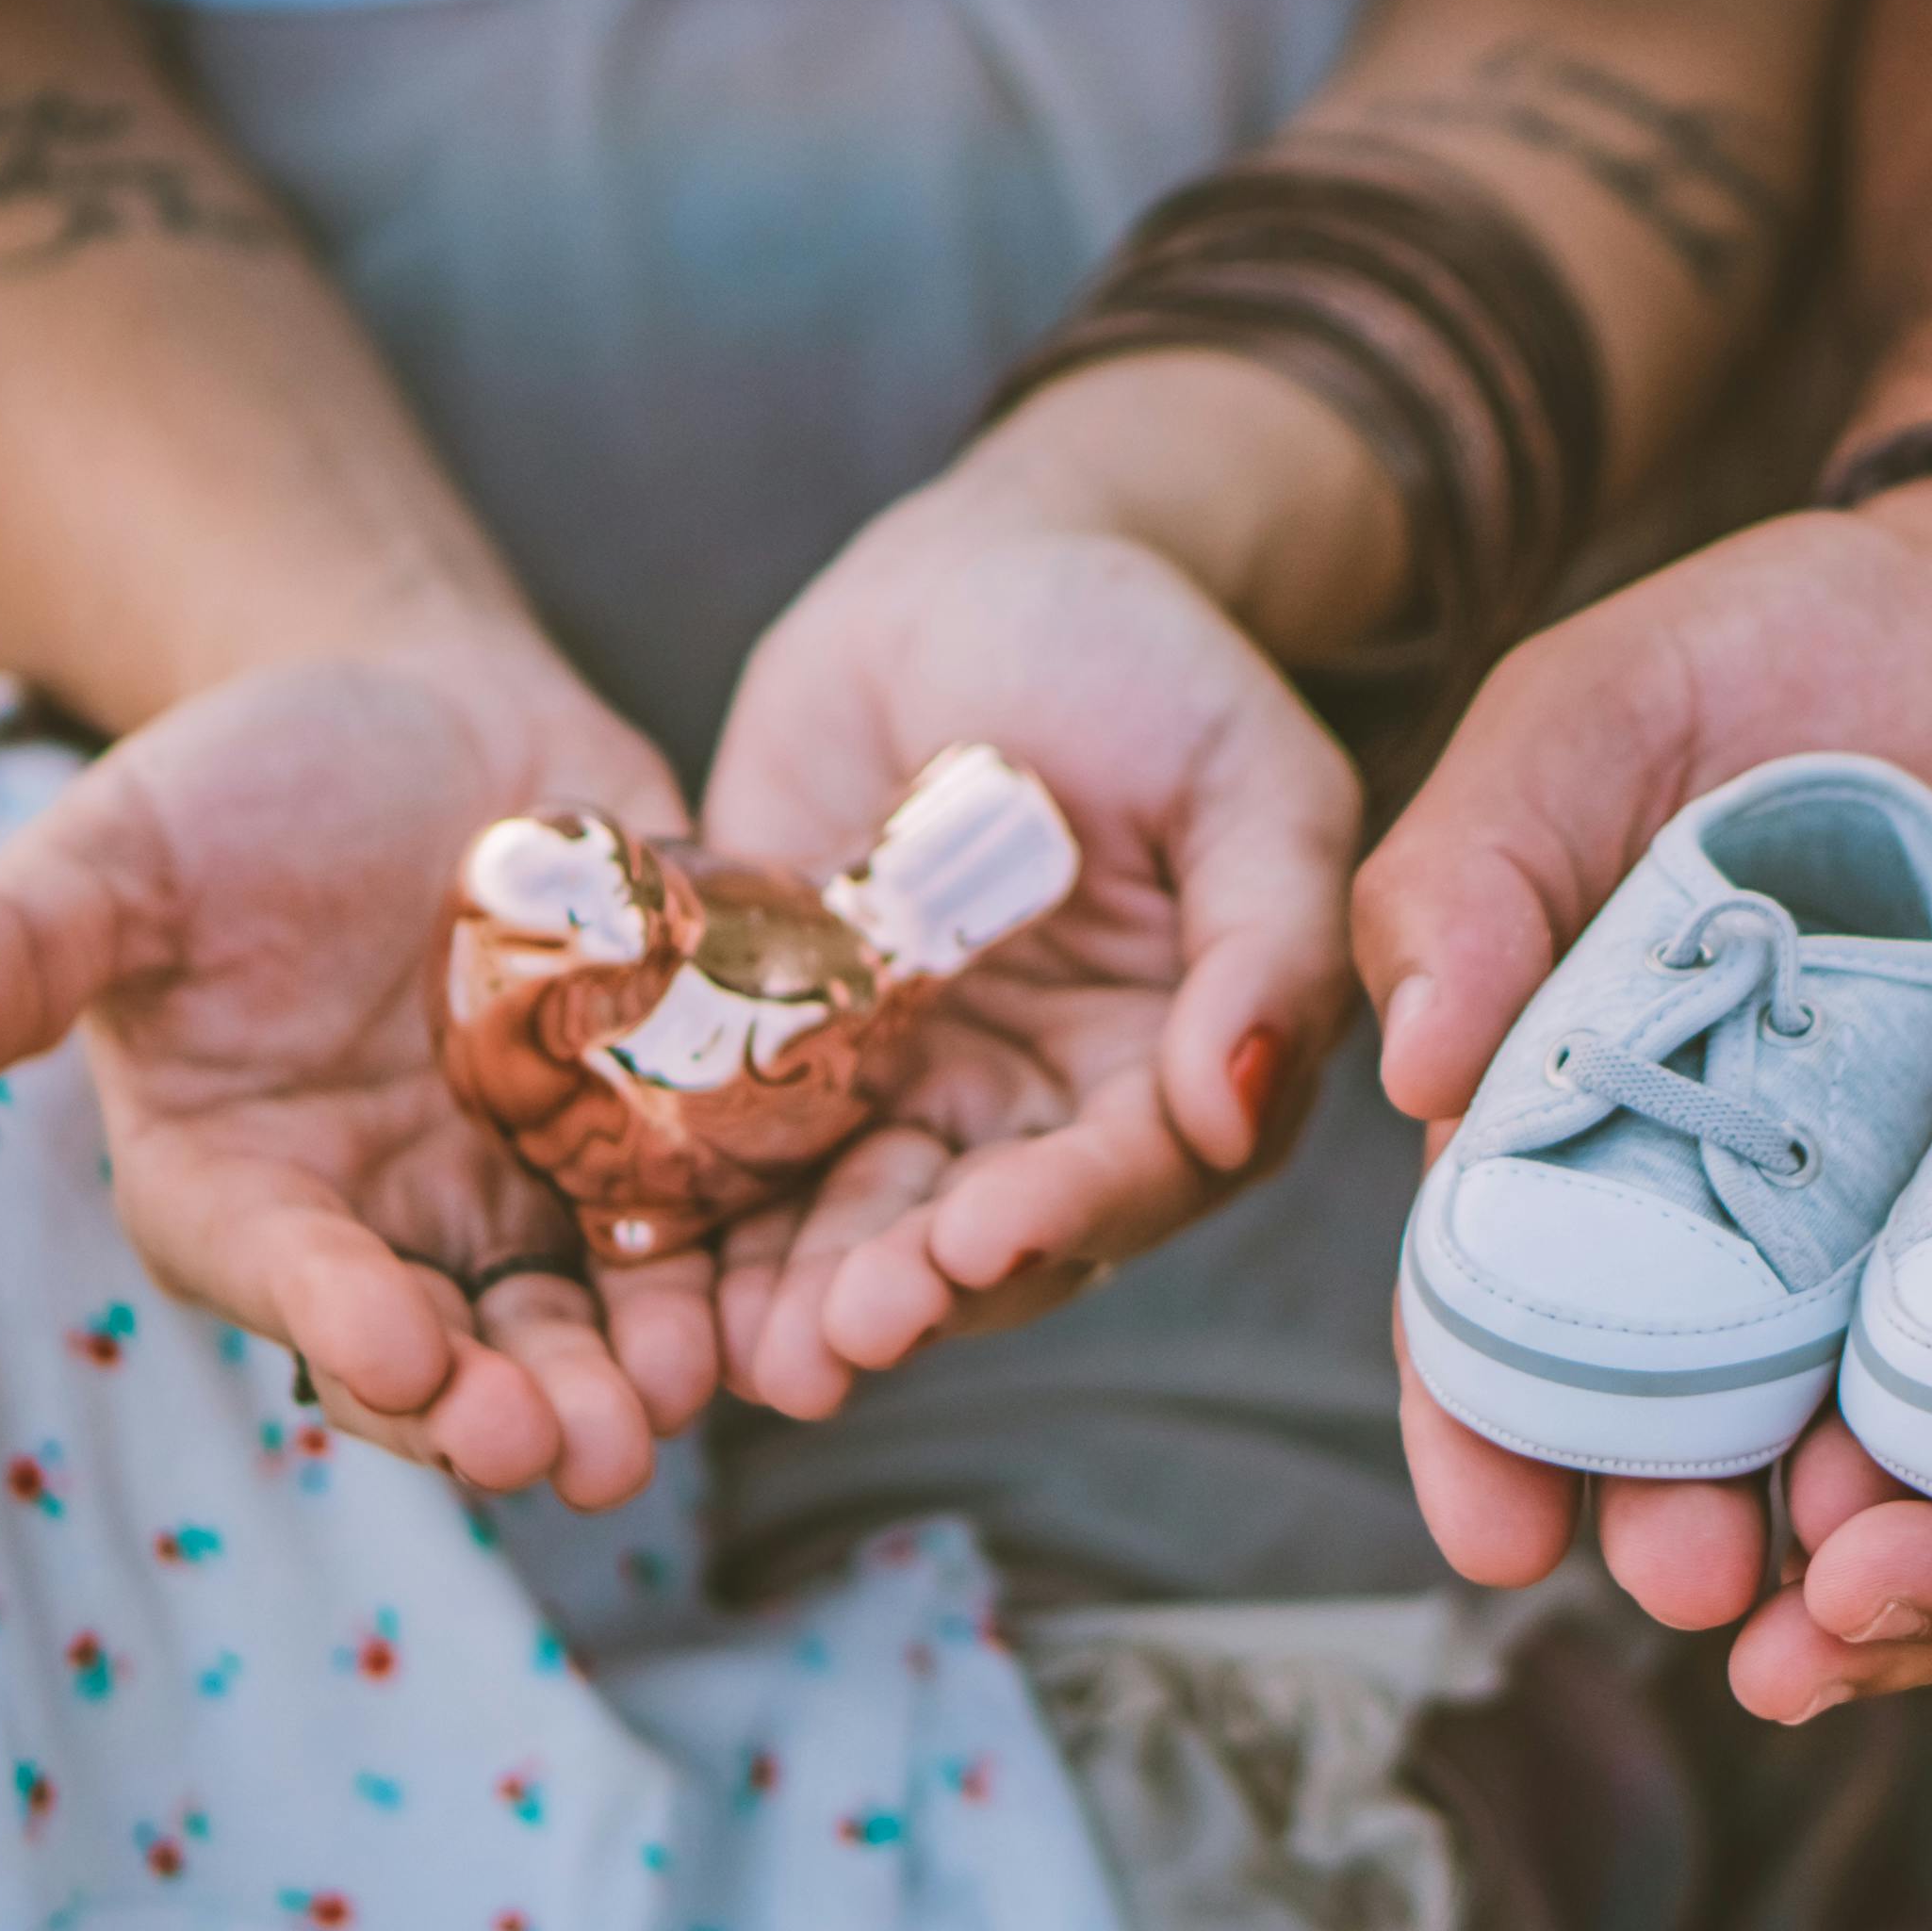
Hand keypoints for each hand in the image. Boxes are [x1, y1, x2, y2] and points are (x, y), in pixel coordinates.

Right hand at [0, 631, 714, 1506]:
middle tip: (574, 1449)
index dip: (340, 1324)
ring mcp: (538, 1196)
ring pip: (592, 1322)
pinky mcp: (667, 1144)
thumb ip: (14, 950)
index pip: (288, 1283)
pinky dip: (754, 1271)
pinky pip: (717, 1232)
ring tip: (685, 1399)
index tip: (397, 1353)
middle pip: (455, 1352)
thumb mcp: (121, 852)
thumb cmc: (242, 791)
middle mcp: (394, 1227)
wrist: (428, 721)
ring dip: (640, 1371)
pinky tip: (804, 1295)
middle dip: (510, 1404)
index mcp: (246, 1190)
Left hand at [691, 477, 1362, 1414]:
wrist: (970, 580)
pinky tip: (664, 1279)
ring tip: (754, 1350)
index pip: (1139, 1169)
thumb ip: (1267, 937)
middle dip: (919, 1289)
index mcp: (1188, 1059)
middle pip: (994, 1235)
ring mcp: (922, 1089)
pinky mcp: (795, 1059)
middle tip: (845, 1333)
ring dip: (814, 1296)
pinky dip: (715, 1228)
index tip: (986, 1237)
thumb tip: (1238, 1103)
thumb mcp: (1244, 774)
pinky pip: (754, 1158)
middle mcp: (1056, 1106)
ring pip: (869, 1225)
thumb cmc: (1138, 658)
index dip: (1066, 1213)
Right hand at [1353, 474, 1931, 1627]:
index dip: (1486, 1422)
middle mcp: (1726, 1191)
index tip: (1496, 1530)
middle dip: (1666, 1508)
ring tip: (1851, 1578)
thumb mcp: (1600, 712)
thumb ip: (1483, 868)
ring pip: (1851, 1409)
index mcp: (1575, 1101)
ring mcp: (1897, 1210)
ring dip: (1843, 1515)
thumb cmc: (1786, 646)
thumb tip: (1411, 1065)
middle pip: (1676, 1397)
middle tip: (1687, 1580)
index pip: (1504, 1294)